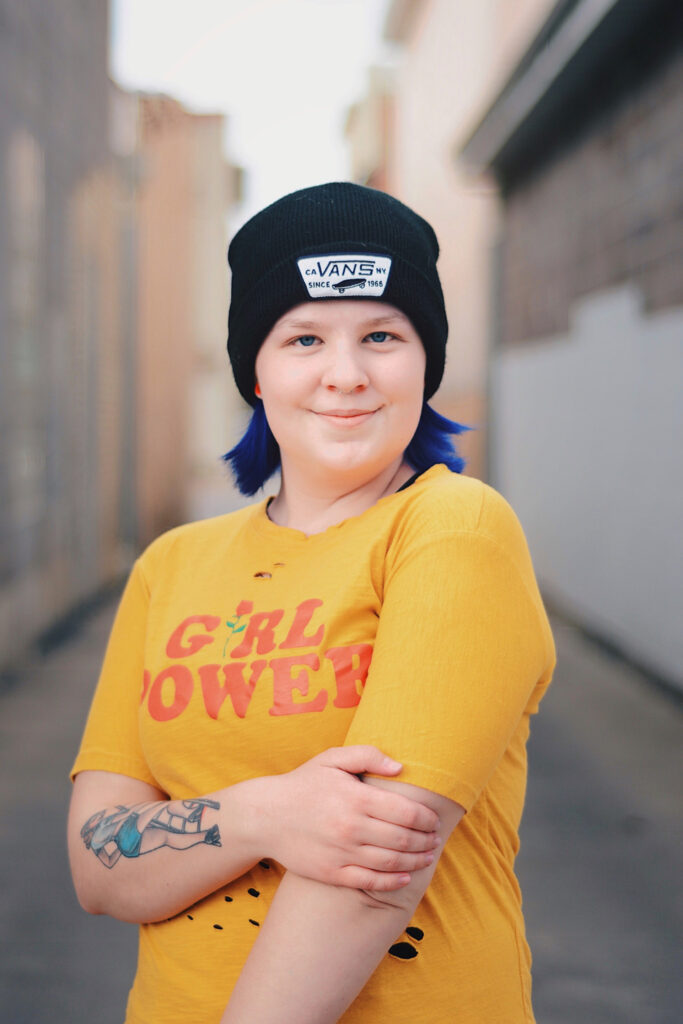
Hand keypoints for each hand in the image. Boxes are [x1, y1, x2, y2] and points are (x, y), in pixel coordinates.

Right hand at [262, 746, 440, 890]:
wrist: (265, 816)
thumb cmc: (303, 784)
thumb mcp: (332, 759)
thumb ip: (367, 755)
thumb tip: (400, 767)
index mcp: (355, 798)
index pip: (406, 812)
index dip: (426, 818)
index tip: (435, 820)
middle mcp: (351, 827)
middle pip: (403, 839)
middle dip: (425, 840)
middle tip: (436, 839)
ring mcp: (341, 853)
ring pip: (391, 862)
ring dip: (416, 860)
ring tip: (427, 856)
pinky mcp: (332, 873)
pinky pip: (369, 881)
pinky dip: (392, 881)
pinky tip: (405, 876)